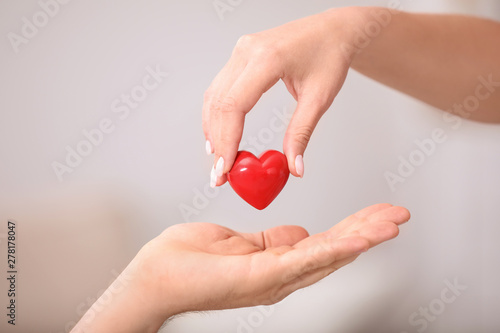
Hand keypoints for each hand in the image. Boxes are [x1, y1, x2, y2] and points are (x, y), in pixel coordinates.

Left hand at [73, 203, 409, 331]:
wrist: (156, 276)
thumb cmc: (187, 259)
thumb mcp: (237, 241)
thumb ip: (270, 240)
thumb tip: (298, 234)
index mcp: (275, 263)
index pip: (323, 243)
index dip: (352, 228)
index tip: (376, 213)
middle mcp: (281, 276)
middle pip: (333, 250)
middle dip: (368, 231)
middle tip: (399, 215)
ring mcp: (273, 279)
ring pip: (327, 256)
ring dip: (362, 238)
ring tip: (392, 223)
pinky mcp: (261, 278)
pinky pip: (304, 261)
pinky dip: (335, 250)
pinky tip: (359, 239)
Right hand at [203, 7, 366, 184]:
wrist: (334, 30)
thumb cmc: (330, 56)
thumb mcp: (320, 98)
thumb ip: (302, 133)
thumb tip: (294, 168)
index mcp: (267, 59)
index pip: (234, 105)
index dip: (227, 140)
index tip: (226, 168)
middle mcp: (247, 52)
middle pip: (219, 104)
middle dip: (217, 142)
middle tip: (220, 174)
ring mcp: (241, 51)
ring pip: (214, 96)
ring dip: (212, 130)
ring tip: (218, 160)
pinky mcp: (240, 56)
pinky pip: (220, 88)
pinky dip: (217, 115)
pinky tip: (219, 135)